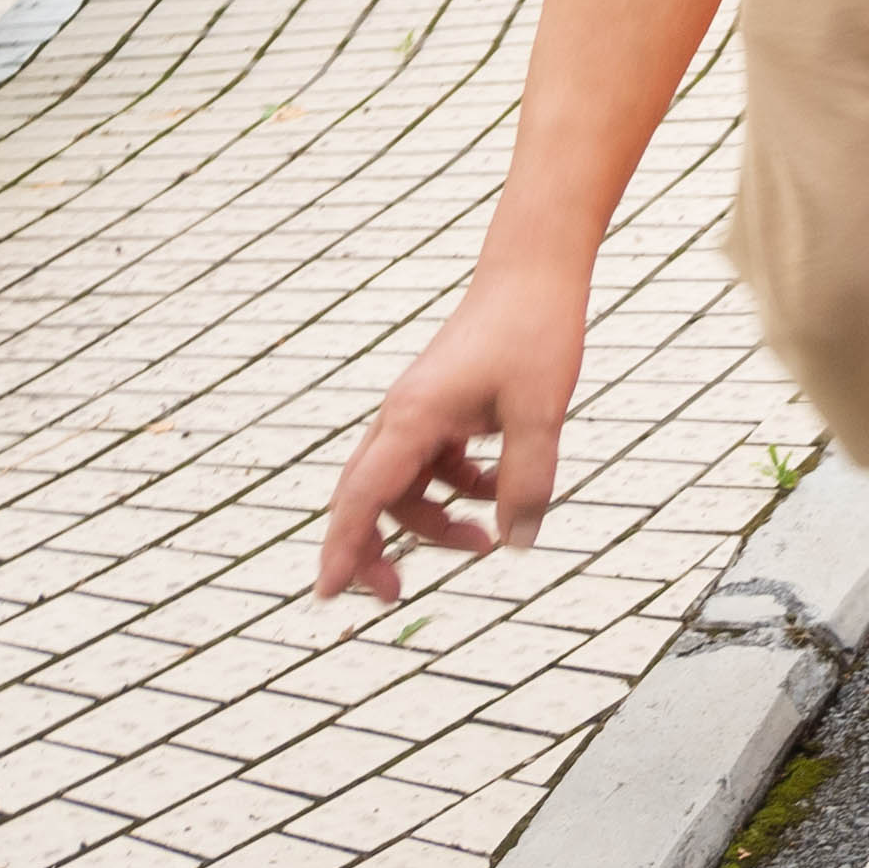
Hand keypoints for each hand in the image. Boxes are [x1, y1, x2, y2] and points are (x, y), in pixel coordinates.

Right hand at [316, 267, 590, 603]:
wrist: (535, 273)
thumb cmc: (534, 332)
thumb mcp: (541, 413)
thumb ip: (528, 482)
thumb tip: (516, 543)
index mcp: (412, 418)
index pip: (362, 498)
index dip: (344, 549)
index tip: (327, 594)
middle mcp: (403, 417)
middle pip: (368, 498)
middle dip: (375, 548)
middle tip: (394, 594)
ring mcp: (419, 412)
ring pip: (407, 486)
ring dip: (438, 520)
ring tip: (487, 542)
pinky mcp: (442, 408)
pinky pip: (435, 465)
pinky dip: (462, 488)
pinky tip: (501, 493)